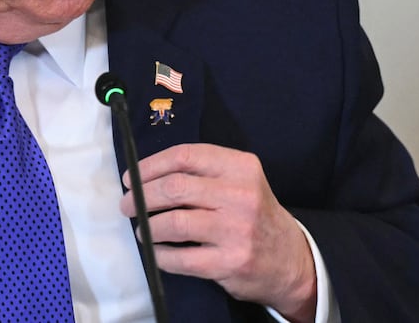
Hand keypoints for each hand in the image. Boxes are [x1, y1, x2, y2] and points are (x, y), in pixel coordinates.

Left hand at [119, 143, 316, 322]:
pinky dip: (161, 255)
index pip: (185, 156)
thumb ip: (201, 173)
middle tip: (127, 205)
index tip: (131, 178)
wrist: (291, 259)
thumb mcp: (239, 181)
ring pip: (174, 222)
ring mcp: (237, 230)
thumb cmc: (252, 214)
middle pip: (175, 188)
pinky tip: (157, 251)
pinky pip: (181, 258)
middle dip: (142, 196)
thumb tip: (145, 176)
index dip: (150, 166)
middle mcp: (241, 195)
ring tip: (142, 229)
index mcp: (241, 166)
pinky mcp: (231, 262)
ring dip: (148, 227)